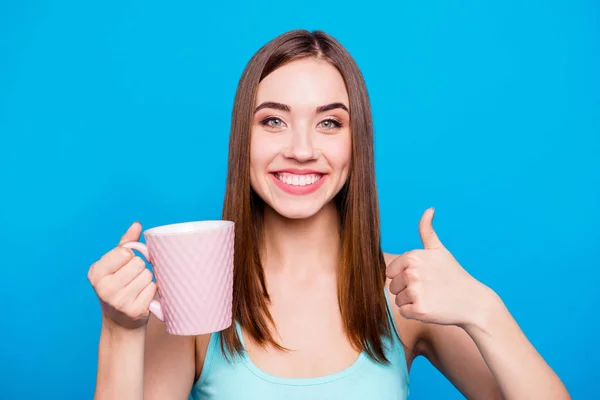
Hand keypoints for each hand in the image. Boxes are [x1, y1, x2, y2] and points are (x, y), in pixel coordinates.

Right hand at [87, 222, 156, 329]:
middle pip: (138, 263)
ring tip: (137, 288)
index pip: (125, 252)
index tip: (125, 264)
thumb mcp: (116, 264)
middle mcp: (104, 288)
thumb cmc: (119, 286)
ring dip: (146, 279)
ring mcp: (118, 301)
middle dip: (140, 268)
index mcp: (96, 272)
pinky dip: (151, 291)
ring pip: (147, 275)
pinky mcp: (134, 311)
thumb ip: (126, 243)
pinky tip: (142, 297)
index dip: (130, 255)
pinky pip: (153, 289)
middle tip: (132, 278)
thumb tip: (137, 225)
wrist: (121, 321)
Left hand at [386, 208, 493, 327]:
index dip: (405, 276)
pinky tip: (431, 308)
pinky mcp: (419, 310)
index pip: (391, 272)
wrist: (473, 302)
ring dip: (411, 302)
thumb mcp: (440, 251)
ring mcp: (415, 292)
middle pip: (393, 286)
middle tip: (429, 289)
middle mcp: (412, 273)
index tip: (423, 277)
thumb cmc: (453, 275)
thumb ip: (427, 231)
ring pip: (398, 300)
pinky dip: (415, 313)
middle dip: (407, 290)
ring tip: (431, 297)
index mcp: (413, 256)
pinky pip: (404, 312)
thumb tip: (429, 209)